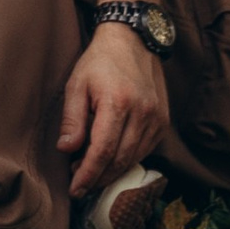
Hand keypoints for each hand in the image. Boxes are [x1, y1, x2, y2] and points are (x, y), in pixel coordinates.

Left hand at [58, 22, 167, 198]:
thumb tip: (66, 150)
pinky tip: (112, 159)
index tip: (74, 189)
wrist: (132, 39)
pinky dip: (128, 160)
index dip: (88, 174)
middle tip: (80, 184)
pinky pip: (145, 150)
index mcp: (117, 102)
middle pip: (119, 160)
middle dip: (98, 178)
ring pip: (133, 159)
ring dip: (112, 172)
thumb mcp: (77, 84)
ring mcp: (156, 118)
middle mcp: (141, 113)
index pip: (103, 151)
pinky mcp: (163, 121)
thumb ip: (72, 119)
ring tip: (92, 172)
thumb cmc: (100, 61)